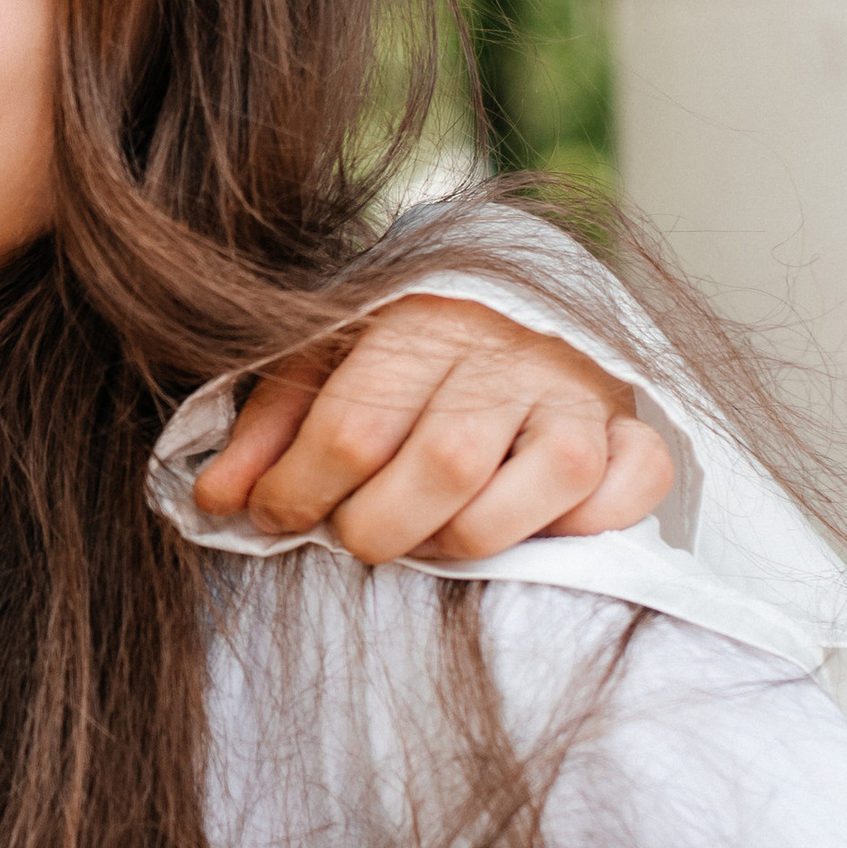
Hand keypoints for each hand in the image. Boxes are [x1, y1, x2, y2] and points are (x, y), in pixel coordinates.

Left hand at [192, 294, 676, 563]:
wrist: (512, 312)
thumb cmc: (403, 358)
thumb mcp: (322, 368)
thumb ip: (267, 428)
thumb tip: (215, 500)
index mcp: (424, 318)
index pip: (355, 422)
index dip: (299, 488)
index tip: (273, 515)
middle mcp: (511, 350)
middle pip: (444, 461)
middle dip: (376, 524)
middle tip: (352, 535)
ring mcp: (580, 393)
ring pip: (542, 481)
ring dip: (470, 535)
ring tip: (428, 533)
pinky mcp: (632, 433)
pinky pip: (630, 488)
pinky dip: (585, 522)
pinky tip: (530, 525)